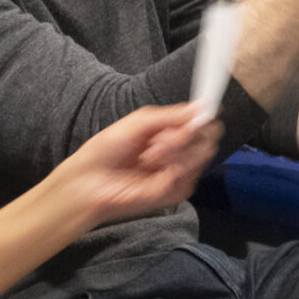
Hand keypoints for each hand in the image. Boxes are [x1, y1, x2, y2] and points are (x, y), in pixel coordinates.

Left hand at [53, 102, 218, 227]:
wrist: (89, 180)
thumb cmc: (107, 150)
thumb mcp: (140, 122)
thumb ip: (173, 115)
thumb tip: (204, 105)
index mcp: (171, 134)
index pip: (203, 124)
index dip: (203, 118)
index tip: (194, 116)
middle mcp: (179, 154)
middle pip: (209, 140)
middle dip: (188, 134)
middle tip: (163, 137)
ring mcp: (178, 174)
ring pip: (201, 156)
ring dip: (175, 150)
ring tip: (149, 153)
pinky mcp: (174, 193)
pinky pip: (188, 175)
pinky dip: (170, 168)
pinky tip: (149, 168)